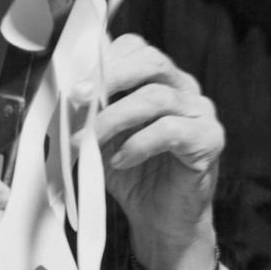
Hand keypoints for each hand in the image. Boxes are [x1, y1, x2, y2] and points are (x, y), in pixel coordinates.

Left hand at [82, 34, 223, 269]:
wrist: (159, 220)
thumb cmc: (131, 175)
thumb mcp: (100, 139)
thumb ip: (88, 115)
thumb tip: (61, 99)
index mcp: (158, 80)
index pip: (136, 49)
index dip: (102, 62)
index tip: (72, 83)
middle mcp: (183, 89)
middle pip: (150, 63)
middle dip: (108, 78)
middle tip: (77, 99)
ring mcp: (200, 112)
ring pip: (156, 97)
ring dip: (113, 119)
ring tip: (86, 141)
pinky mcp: (209, 140)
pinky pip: (172, 130)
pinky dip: (139, 144)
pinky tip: (120, 160)